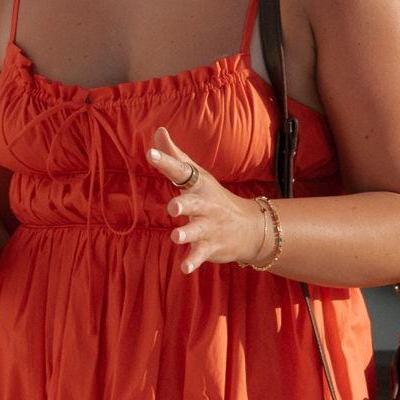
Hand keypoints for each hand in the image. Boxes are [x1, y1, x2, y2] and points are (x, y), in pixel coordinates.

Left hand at [146, 125, 264, 274]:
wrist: (250, 228)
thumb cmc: (213, 197)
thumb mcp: (196, 175)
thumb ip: (175, 156)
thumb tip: (158, 131)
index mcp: (199, 184)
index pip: (182, 170)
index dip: (166, 161)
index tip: (150, 153)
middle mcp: (206, 204)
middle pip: (194, 202)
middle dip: (184, 204)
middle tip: (173, 207)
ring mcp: (210, 226)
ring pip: (197, 230)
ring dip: (187, 233)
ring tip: (176, 236)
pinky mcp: (211, 246)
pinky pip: (201, 254)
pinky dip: (193, 261)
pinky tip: (184, 268)